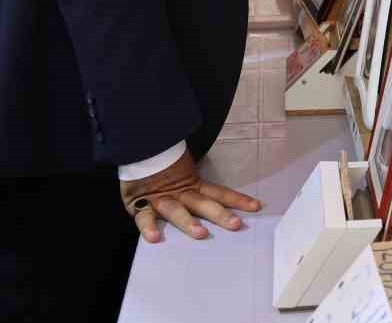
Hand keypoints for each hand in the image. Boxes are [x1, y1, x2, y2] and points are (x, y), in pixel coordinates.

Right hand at [121, 150, 261, 243]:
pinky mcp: (140, 204)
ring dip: (188, 221)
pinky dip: (148, 227)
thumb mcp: (183, 172)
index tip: (256, 207)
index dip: (237, 199)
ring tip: (200, 233)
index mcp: (193, 185)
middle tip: (235, 224)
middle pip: (203, 203)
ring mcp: (161, 199)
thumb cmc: (161, 167)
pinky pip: (144, 217)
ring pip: (177, 210)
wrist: (135, 152)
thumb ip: (199, 186)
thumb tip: (226, 196)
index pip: (219, 192)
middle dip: (219, 214)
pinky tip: (154, 238)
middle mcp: (181, 193)